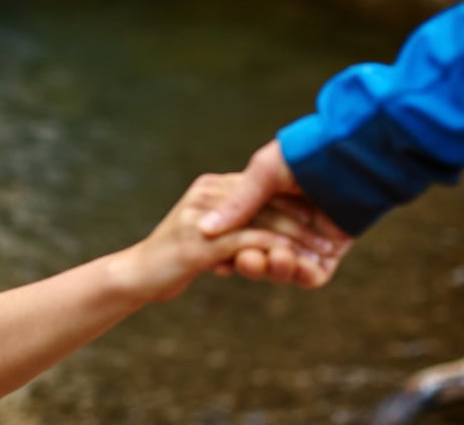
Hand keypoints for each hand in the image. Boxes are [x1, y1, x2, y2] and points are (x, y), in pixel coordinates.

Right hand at [121, 173, 334, 302]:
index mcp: (212, 186)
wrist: (136, 276)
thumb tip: (264, 225)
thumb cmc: (171, 258)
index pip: (259, 192)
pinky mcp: (202, 243)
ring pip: (263, 223)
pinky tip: (297, 264)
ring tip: (316, 255)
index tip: (318, 224)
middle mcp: (208, 193)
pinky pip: (252, 242)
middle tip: (328, 242)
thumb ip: (234, 219)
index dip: (291, 208)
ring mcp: (204, 216)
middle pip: (266, 205)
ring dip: (295, 241)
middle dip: (301, 224)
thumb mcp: (208, 236)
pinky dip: (278, 252)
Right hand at [196, 140, 352, 287]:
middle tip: (244, 261)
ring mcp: (308, 238)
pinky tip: (296, 265)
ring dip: (275, 267)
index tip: (214, 256)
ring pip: (283, 266)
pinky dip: (301, 273)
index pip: (239, 230)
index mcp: (264, 198)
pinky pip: (311, 274)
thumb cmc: (310, 153)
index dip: (226, 244)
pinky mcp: (330, 253)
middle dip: (251, 260)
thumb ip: (238, 203)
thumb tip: (205, 229)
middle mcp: (285, 221)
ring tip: (277, 259)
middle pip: (258, 251)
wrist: (363, 156)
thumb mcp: (265, 173)